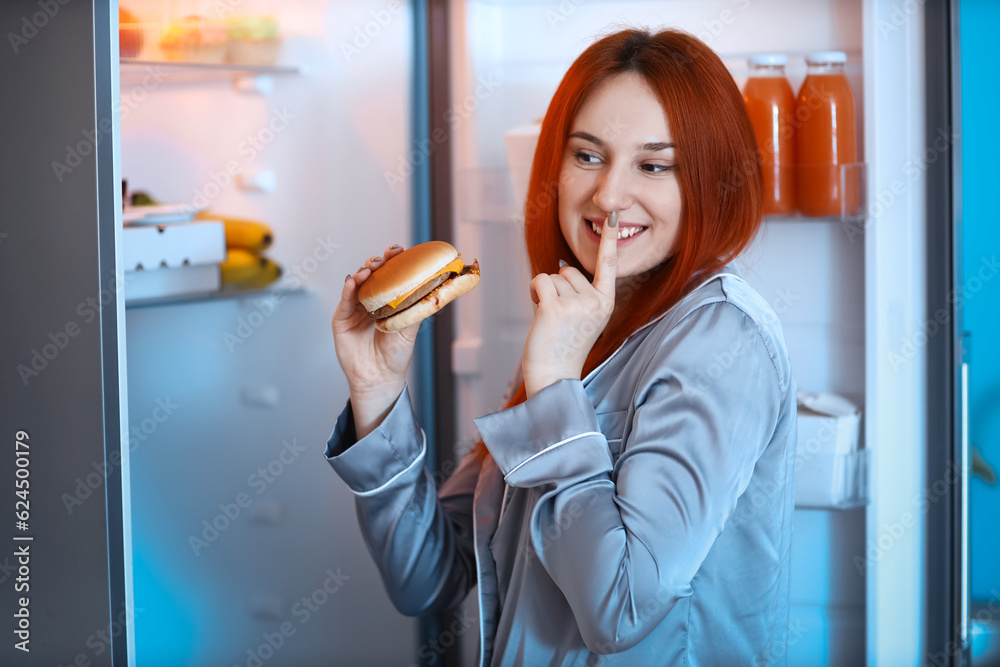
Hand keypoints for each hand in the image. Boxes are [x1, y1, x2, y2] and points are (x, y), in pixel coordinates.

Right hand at [332, 244, 416, 436]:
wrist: (380, 378)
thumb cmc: (395, 355)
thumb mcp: (409, 328)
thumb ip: (416, 308)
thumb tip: (436, 288)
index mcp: (387, 301)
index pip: (389, 276)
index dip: (393, 262)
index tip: (400, 251)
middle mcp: (370, 301)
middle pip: (371, 275)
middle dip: (377, 262)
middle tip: (386, 257)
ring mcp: (354, 309)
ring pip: (356, 283)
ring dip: (362, 272)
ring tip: (370, 269)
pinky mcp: (341, 319)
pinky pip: (344, 300)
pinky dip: (348, 289)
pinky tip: (353, 281)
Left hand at [521, 213, 617, 398]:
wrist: (554, 377)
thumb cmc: (564, 347)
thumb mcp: (583, 318)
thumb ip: (581, 294)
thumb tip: (562, 268)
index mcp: (606, 303)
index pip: (609, 265)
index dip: (610, 239)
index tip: (614, 214)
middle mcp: (596, 302)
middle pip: (569, 271)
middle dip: (558, 288)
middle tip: (559, 317)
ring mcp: (577, 305)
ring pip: (553, 277)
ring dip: (545, 293)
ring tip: (551, 320)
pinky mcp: (555, 308)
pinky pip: (540, 281)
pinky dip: (534, 292)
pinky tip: (539, 311)